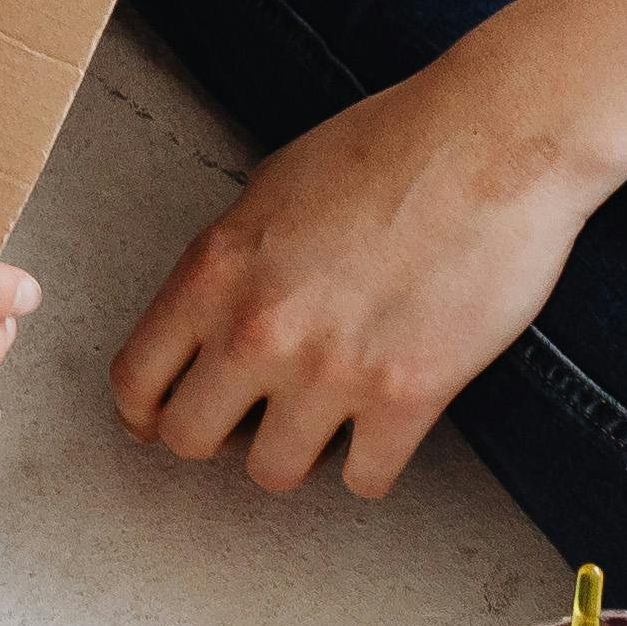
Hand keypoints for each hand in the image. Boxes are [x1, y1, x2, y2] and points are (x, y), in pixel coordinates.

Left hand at [105, 54, 615, 497]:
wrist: (492, 145)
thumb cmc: (387, 148)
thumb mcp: (271, 189)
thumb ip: (232, 263)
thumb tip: (216, 316)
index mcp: (213, 271)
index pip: (135, 379)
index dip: (146, 409)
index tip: (165, 416)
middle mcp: (256, 329)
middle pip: (188, 439)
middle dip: (218, 434)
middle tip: (253, 418)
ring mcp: (328, 371)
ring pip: (272, 474)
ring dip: (296, 454)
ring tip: (325, 420)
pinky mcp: (405, 397)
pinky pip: (363, 480)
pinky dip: (372, 464)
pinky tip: (383, 428)